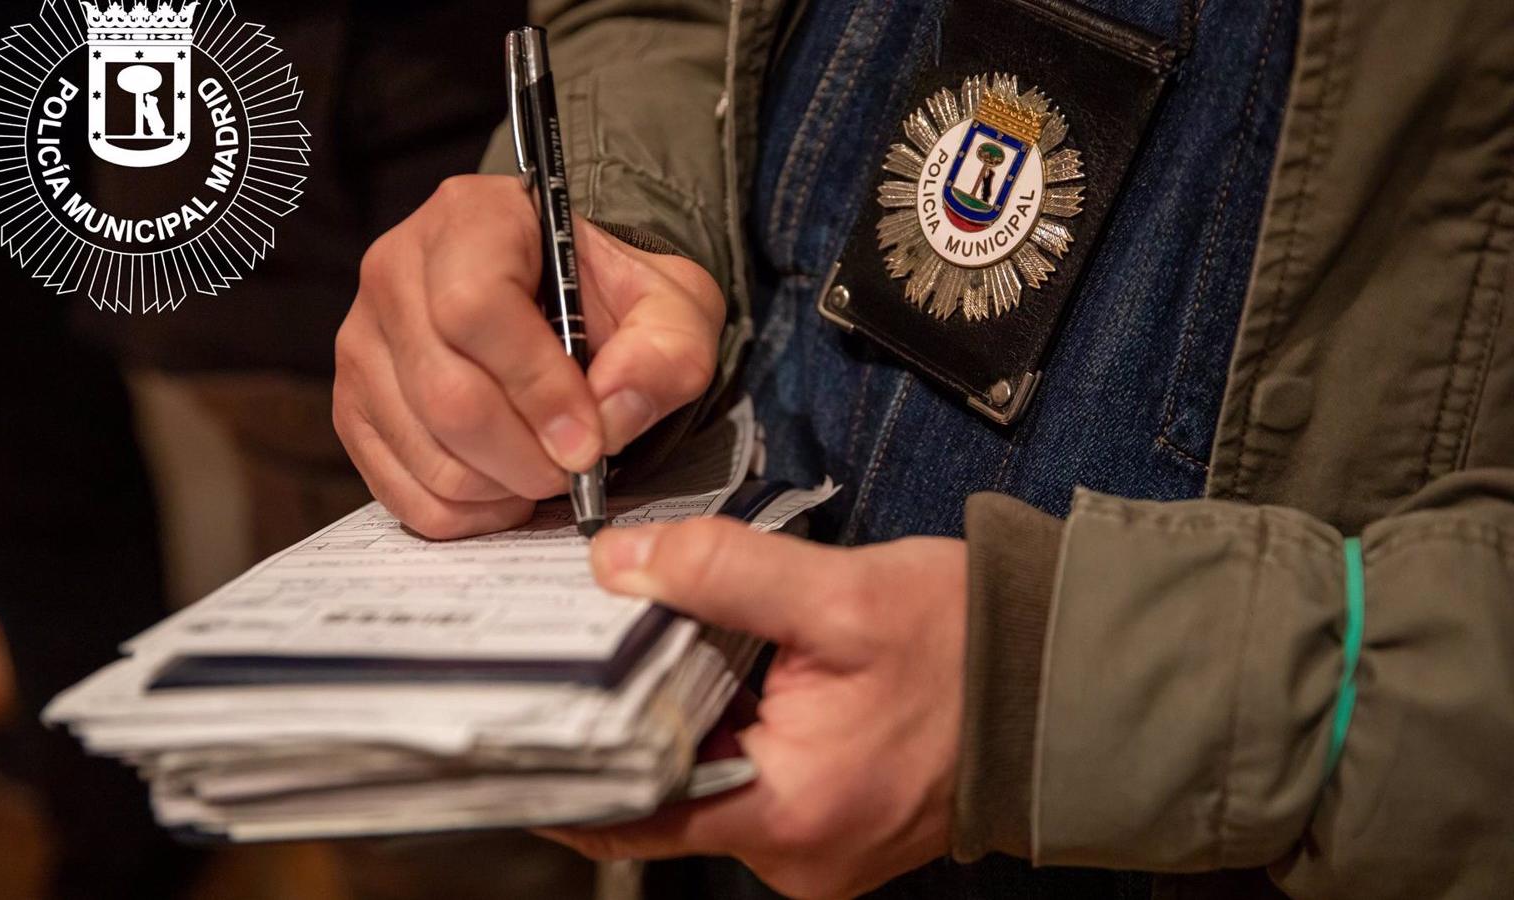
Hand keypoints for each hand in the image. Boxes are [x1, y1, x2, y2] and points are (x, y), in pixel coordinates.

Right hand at [334, 175, 724, 537]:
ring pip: (424, 449)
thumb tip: (609, 416)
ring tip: (548, 471)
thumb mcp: (672, 308)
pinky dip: (464, 514)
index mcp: (473, 218)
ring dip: (501, 488)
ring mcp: (362, 341)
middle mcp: (396, 270)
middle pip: (445, 392)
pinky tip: (507, 494)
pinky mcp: (352, 407)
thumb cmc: (614, 302)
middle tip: (576, 468)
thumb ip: (664, 353)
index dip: (538, 388)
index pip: (476, 308)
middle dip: (525, 456)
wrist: (570, 307)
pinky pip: (397, 490)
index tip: (589, 438)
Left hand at [540, 518, 967, 899]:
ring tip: (645, 646)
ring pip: (705, 783)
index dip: (566, 764)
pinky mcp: (830, 823)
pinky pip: (749, 780)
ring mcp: (815, 847)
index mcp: (790, 812)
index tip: (512, 721)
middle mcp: (795, 855)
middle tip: (573, 651)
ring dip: (677, 718)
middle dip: (622, 719)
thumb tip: (618, 561)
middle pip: (665, 793)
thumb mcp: (843, 594)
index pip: (634, 811)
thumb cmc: (970, 644)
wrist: (1065, 678)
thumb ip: (723, 573)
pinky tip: (716, 670)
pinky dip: (725, 728)